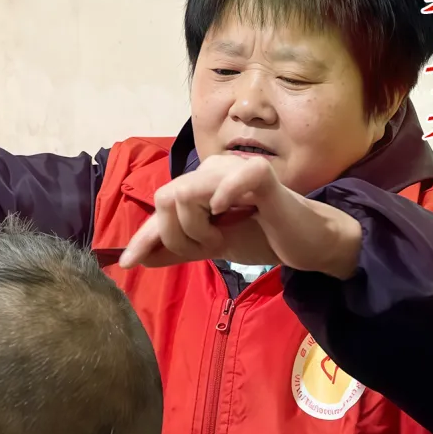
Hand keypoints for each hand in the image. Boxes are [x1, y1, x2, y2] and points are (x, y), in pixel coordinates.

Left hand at [119, 153, 362, 279]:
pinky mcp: (260, 176)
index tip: (127, 263)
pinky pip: (231, 179)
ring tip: (222, 238)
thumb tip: (139, 258)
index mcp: (199, 183)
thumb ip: (177, 249)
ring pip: (187, 194)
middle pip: (166, 199)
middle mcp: (212, 171)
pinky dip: (223, 197)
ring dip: (198, 228)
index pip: (160, 207)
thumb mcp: (211, 246)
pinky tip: (225, 211)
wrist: (305, 243)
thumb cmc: (262, 237)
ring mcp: (234, 169)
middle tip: (207, 247)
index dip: (143, 236)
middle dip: (177, 235)